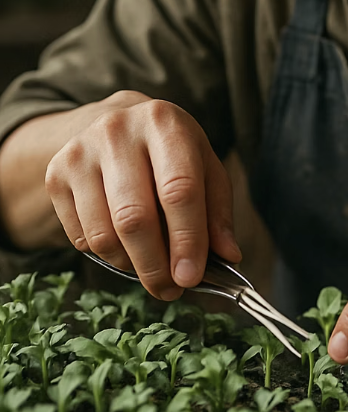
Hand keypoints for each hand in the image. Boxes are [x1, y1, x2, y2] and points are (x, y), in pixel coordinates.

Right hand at [45, 91, 240, 300]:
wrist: (116, 122)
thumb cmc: (170, 152)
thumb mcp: (204, 166)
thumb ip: (218, 211)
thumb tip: (228, 256)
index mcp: (164, 123)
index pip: (178, 190)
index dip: (187, 239)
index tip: (191, 277)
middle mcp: (118, 131)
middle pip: (135, 217)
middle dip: (155, 264)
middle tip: (170, 289)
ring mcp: (81, 152)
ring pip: (104, 234)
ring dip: (131, 265)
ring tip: (151, 266)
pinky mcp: (56, 175)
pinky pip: (80, 237)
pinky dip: (106, 255)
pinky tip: (124, 245)